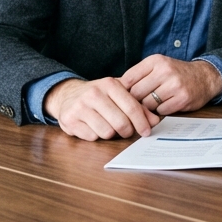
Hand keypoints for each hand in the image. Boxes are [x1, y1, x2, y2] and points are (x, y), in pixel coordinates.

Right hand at [44, 77, 159, 140]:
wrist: (67, 94)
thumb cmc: (98, 96)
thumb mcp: (117, 94)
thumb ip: (137, 105)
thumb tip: (154, 121)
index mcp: (109, 84)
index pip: (132, 107)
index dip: (142, 122)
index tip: (147, 131)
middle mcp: (94, 93)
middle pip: (121, 123)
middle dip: (127, 131)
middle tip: (127, 131)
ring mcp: (80, 107)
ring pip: (107, 132)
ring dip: (111, 134)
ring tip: (107, 125)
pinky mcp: (69, 120)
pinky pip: (92, 137)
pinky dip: (96, 136)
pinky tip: (93, 127)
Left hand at [121, 55, 221, 116]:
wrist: (204, 77)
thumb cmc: (176, 73)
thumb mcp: (158, 66)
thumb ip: (139, 74)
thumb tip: (115, 89)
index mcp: (155, 61)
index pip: (128, 79)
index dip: (125, 90)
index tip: (126, 95)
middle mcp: (165, 70)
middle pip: (136, 93)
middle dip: (136, 101)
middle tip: (140, 102)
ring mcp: (174, 85)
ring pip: (148, 104)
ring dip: (149, 107)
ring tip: (155, 102)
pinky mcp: (182, 98)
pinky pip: (161, 111)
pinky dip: (161, 111)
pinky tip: (167, 104)